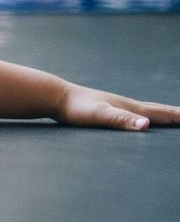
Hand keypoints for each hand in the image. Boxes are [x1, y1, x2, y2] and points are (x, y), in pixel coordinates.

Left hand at [55, 83, 179, 130]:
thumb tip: (147, 125)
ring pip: (148, 111)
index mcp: (130, 108)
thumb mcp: (99, 116)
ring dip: (165, 114)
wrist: (54, 96)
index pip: (164, 114)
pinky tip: (142, 120)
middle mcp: (127, 105)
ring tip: (175, 118)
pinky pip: (133, 114)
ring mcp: (117, 106)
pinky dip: (146, 117)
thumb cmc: (74, 108)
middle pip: (160, 110)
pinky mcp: (107, 110)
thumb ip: (121, 120)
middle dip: (178, 115)